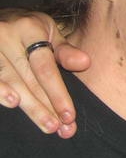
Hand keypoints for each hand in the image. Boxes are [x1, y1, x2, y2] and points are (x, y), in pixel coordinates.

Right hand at [0, 10, 88, 137]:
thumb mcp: (48, 32)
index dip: (58, 93)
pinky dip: (0, 92)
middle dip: (46, 106)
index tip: (70, 115)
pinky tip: (12, 104)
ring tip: (47, 125)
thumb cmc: (27, 28)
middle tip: (61, 129)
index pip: (45, 67)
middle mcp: (6, 35)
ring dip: (30, 107)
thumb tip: (85, 63)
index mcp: (29, 28)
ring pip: (10, 82)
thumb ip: (64, 51)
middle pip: (28, 79)